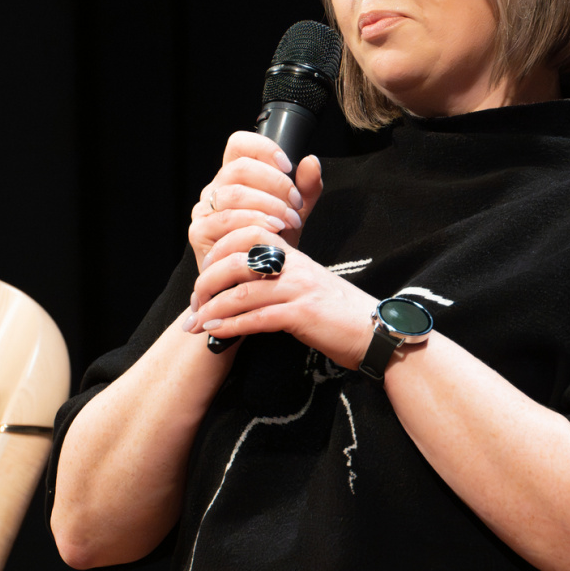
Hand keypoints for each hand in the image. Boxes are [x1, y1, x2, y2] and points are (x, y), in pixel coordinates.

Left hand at [184, 225, 378, 370]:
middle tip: (192, 303)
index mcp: (294, 255)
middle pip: (236, 262)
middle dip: (207, 283)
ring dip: (212, 310)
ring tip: (195, 324)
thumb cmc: (339, 313)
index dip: (218, 250)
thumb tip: (249, 277)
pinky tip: (217, 334)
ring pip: (241, 293)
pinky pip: (257, 318)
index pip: (247, 236)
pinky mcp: (302, 316)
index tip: (202, 272)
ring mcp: (298, 289)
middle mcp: (294, 266)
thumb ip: (282, 274)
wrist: (376, 333)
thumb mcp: (310, 283)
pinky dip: (231, 326)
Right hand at [188, 132, 323, 267]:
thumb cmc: (272, 247)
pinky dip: (253, 224)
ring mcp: (203, 210)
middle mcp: (215, 190)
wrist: (257, 285)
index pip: (240, 145)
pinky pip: (226, 220)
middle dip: (274, 183)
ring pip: (234, 193)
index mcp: (235, 178)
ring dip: (267, 205)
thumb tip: (311, 161)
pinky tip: (271, 234)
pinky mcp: (198, 232)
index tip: (288, 166)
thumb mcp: (294, 215)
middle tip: (295, 204)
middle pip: (239, 168)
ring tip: (288, 221)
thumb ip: (306, 189)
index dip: (263, 148)